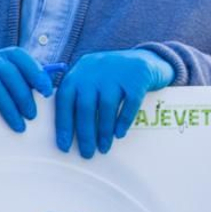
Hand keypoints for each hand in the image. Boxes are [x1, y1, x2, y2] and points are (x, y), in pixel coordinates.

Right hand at [0, 46, 51, 133]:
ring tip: (17, 125)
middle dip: (23, 96)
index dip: (35, 73)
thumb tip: (49, 92)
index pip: (21, 57)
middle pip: (9, 72)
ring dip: (8, 106)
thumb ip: (27, 82)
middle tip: (31, 116)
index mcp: (4, 56)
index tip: (46, 93)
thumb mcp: (9, 81)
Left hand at [54, 48, 174, 157]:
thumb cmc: (114, 75)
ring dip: (104, 131)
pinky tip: (120, 134)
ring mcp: (118, 72)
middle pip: (85, 106)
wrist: (147, 58)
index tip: (64, 146)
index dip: (63, 124)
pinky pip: (130, 103)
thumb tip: (70, 131)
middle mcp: (96, 69)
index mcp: (80, 71)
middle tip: (87, 153)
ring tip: (104, 147)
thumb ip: (80, 95)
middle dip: (85, 133)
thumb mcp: (93, 77)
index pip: (65, 99)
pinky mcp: (138, 78)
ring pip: (106, 106)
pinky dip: (123, 120)